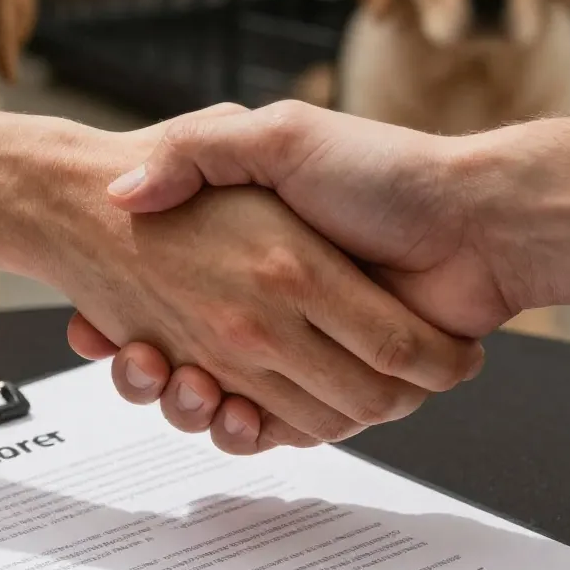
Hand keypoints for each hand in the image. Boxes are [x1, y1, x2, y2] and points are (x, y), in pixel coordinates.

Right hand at [69, 101, 569, 449]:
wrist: (473, 215)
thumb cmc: (379, 170)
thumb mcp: (277, 138)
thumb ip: (202, 151)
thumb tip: (124, 190)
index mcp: (255, 262)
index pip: (167, 303)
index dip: (127, 326)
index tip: (95, 327)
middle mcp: (276, 312)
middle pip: (190, 365)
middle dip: (151, 377)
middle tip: (135, 360)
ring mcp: (309, 353)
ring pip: (231, 405)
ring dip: (194, 410)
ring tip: (177, 382)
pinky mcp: (344, 387)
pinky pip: (287, 427)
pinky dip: (253, 431)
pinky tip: (229, 410)